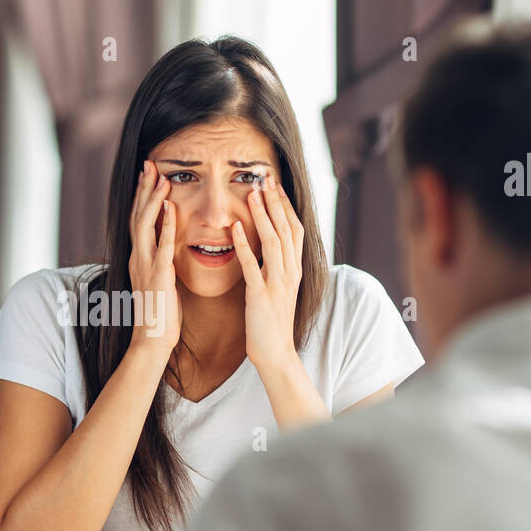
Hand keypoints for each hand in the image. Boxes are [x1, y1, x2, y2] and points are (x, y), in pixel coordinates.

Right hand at [128, 161, 181, 353]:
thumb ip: (161, 262)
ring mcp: (145, 265)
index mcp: (138, 258)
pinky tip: (170, 208)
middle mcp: (137, 257)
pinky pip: (160, 245)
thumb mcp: (159, 281)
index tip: (148, 175)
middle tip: (150, 164)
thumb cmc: (159, 314)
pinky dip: (164, 225)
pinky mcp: (158, 276)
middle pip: (137, 215)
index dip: (142, 196)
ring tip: (160, 178)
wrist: (151, 339)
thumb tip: (168, 247)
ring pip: (144, 225)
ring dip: (152, 200)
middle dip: (144, 189)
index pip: (138, 220)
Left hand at [232, 175, 304, 373]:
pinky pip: (253, 266)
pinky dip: (245, 245)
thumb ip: (276, 265)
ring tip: (252, 194)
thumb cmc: (271, 321)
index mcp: (295, 269)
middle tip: (265, 177)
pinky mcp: (261, 296)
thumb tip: (269, 242)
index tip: (274, 183)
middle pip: (287, 229)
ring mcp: (278, 284)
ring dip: (263, 215)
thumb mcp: (278, 288)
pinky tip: (235, 228)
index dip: (285, 205)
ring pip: (274, 242)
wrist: (275, 353)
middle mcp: (291, 272)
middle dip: (276, 202)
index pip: (295, 229)